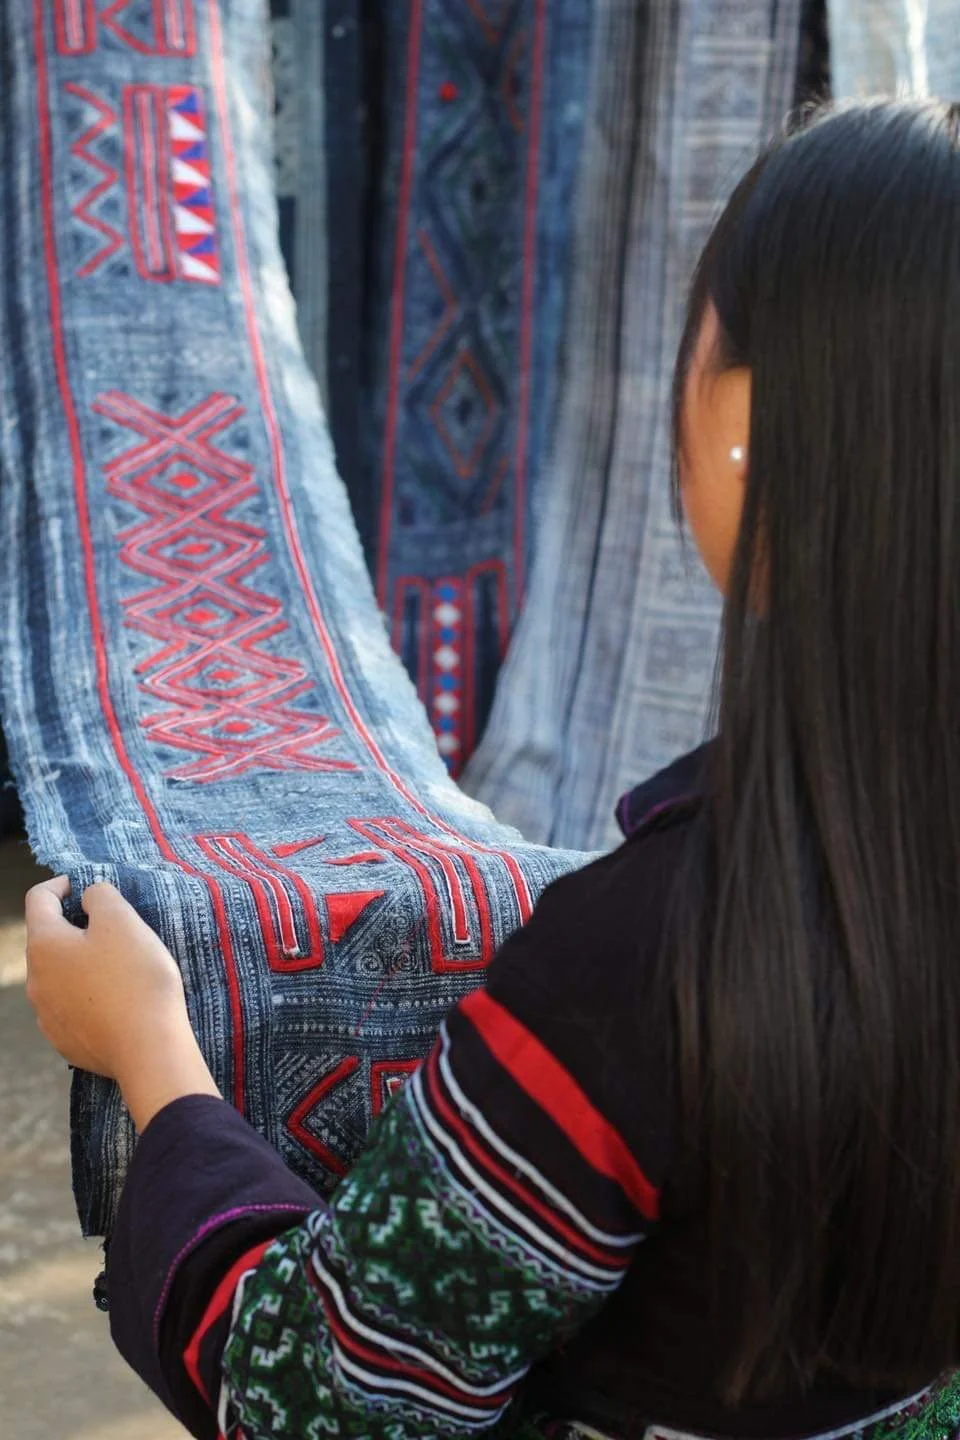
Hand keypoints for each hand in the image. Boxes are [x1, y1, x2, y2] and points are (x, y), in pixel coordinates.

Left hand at [25, 878, 219, 1129]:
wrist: (147, 1049)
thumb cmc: (134, 978)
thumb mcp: (122, 921)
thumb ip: (101, 896)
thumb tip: (89, 897)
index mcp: (44, 944)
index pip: (39, 899)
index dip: (61, 884)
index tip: (84, 885)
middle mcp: (36, 979)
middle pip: (48, 939)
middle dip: (74, 927)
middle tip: (113, 927)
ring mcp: (47, 1014)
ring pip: (59, 975)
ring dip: (81, 963)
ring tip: (119, 965)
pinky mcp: (64, 1040)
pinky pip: (71, 1006)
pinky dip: (88, 995)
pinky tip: (116, 1000)